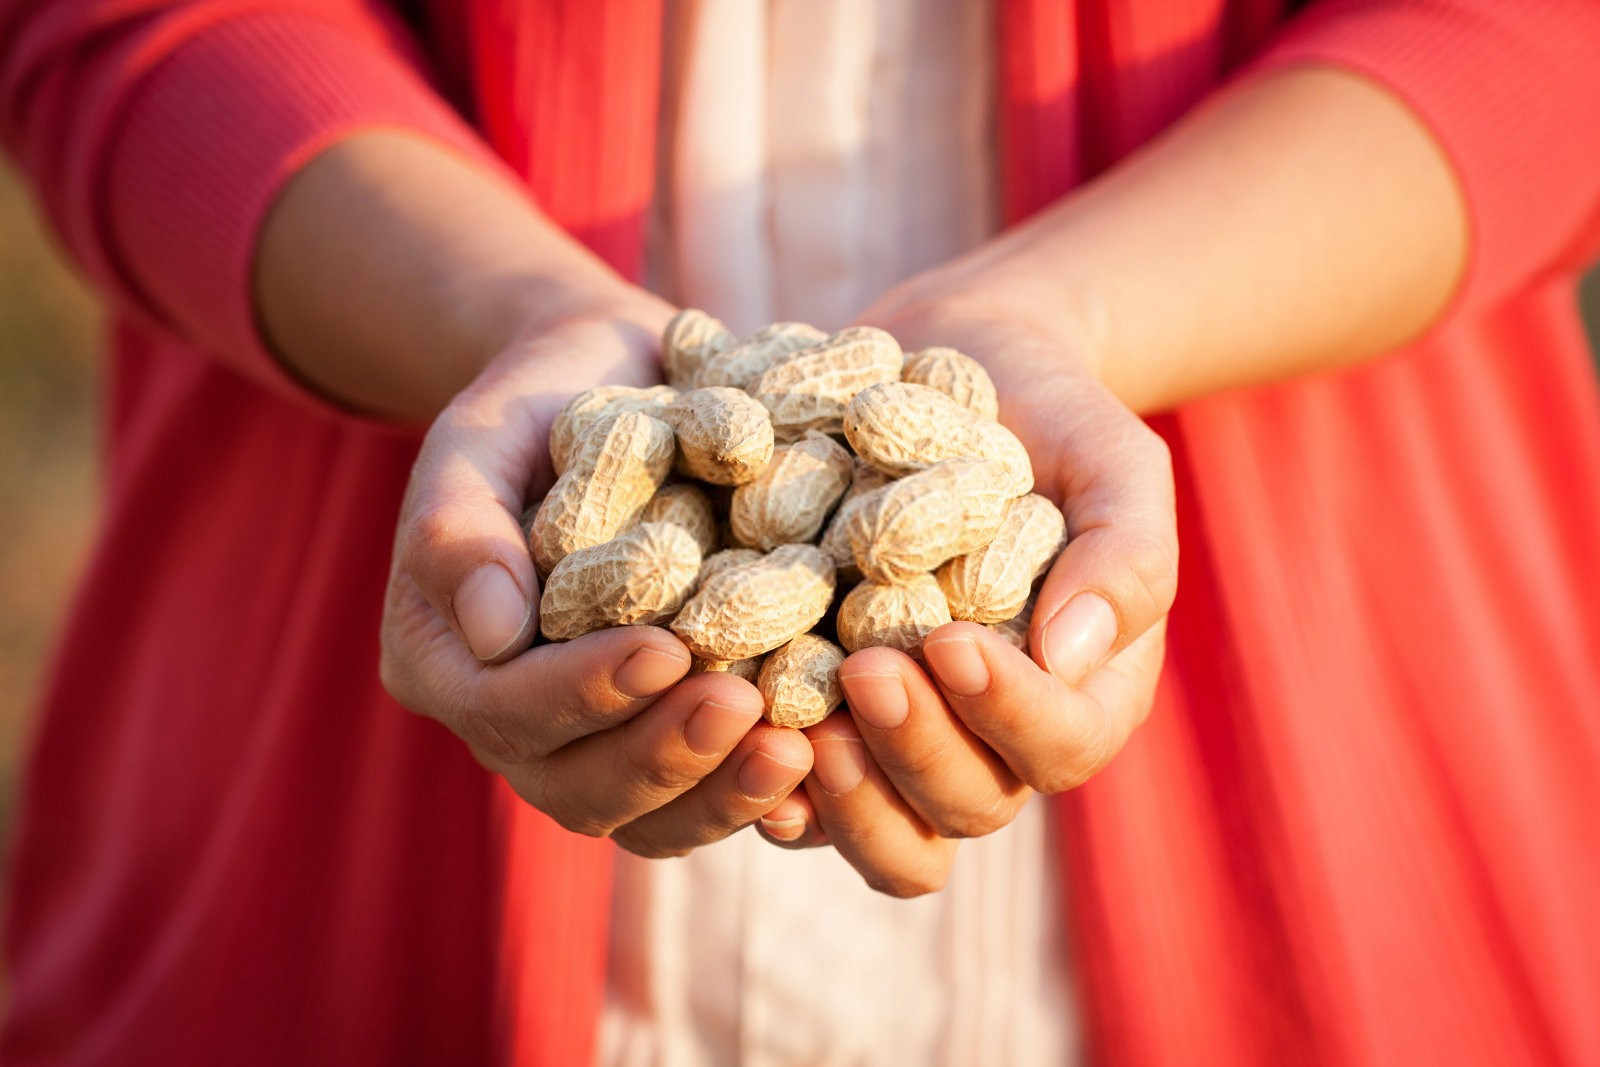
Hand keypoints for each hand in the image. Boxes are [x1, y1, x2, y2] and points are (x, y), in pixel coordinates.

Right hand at [380, 305, 812, 856]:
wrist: (616, 392)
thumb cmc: (539, 404)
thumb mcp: (483, 438)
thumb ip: (462, 527)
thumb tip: (490, 633)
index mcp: (449, 662)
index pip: (504, 708)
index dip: (582, 691)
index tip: (664, 648)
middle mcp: (517, 725)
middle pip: (577, 788)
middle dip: (662, 754)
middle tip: (743, 707)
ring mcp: (598, 744)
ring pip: (649, 816)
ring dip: (721, 792)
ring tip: (796, 751)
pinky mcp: (673, 735)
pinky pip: (709, 794)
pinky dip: (762, 790)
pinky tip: (823, 758)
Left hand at [758, 289, 1176, 896]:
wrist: (945, 368)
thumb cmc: (1046, 417)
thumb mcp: (1110, 460)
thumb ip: (1123, 551)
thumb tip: (1071, 656)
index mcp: (1079, 691)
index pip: (1061, 744)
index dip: (1009, 713)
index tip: (951, 642)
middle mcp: (991, 738)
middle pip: (967, 805)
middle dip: (917, 751)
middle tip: (865, 670)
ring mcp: (903, 742)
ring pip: (885, 835)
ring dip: (843, 798)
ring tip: (796, 729)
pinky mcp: (821, 723)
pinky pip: (799, 796)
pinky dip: (766, 786)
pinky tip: (731, 741)